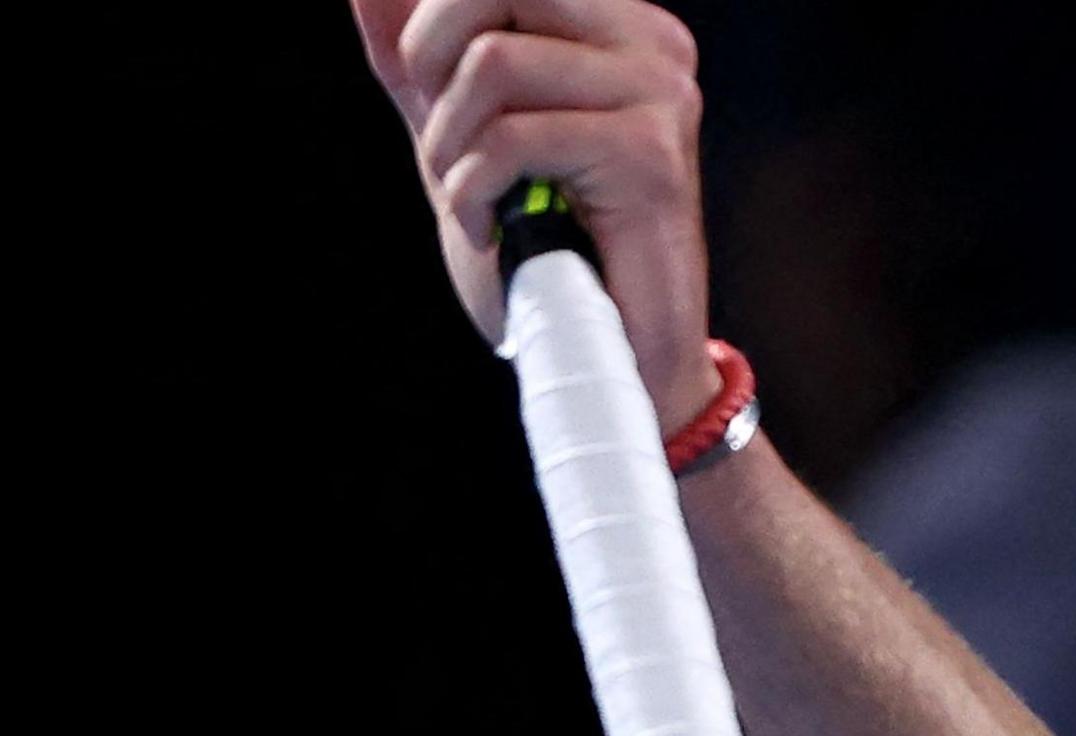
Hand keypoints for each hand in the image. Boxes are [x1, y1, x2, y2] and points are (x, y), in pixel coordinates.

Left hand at [349, 0, 716, 433]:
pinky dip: (473, 194)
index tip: (435, 99)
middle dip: (431, 63)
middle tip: (445, 142)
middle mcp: (648, 41)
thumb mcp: (462, 139)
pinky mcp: (646, 153)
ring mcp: (655, 92)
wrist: (616, 363)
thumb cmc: (545, 258)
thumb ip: (420, 59)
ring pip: (493, 61)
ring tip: (475, 199)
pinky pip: (511, 138)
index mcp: (614, 25)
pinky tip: (494, 231)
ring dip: (451, 147)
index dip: (433, 26)